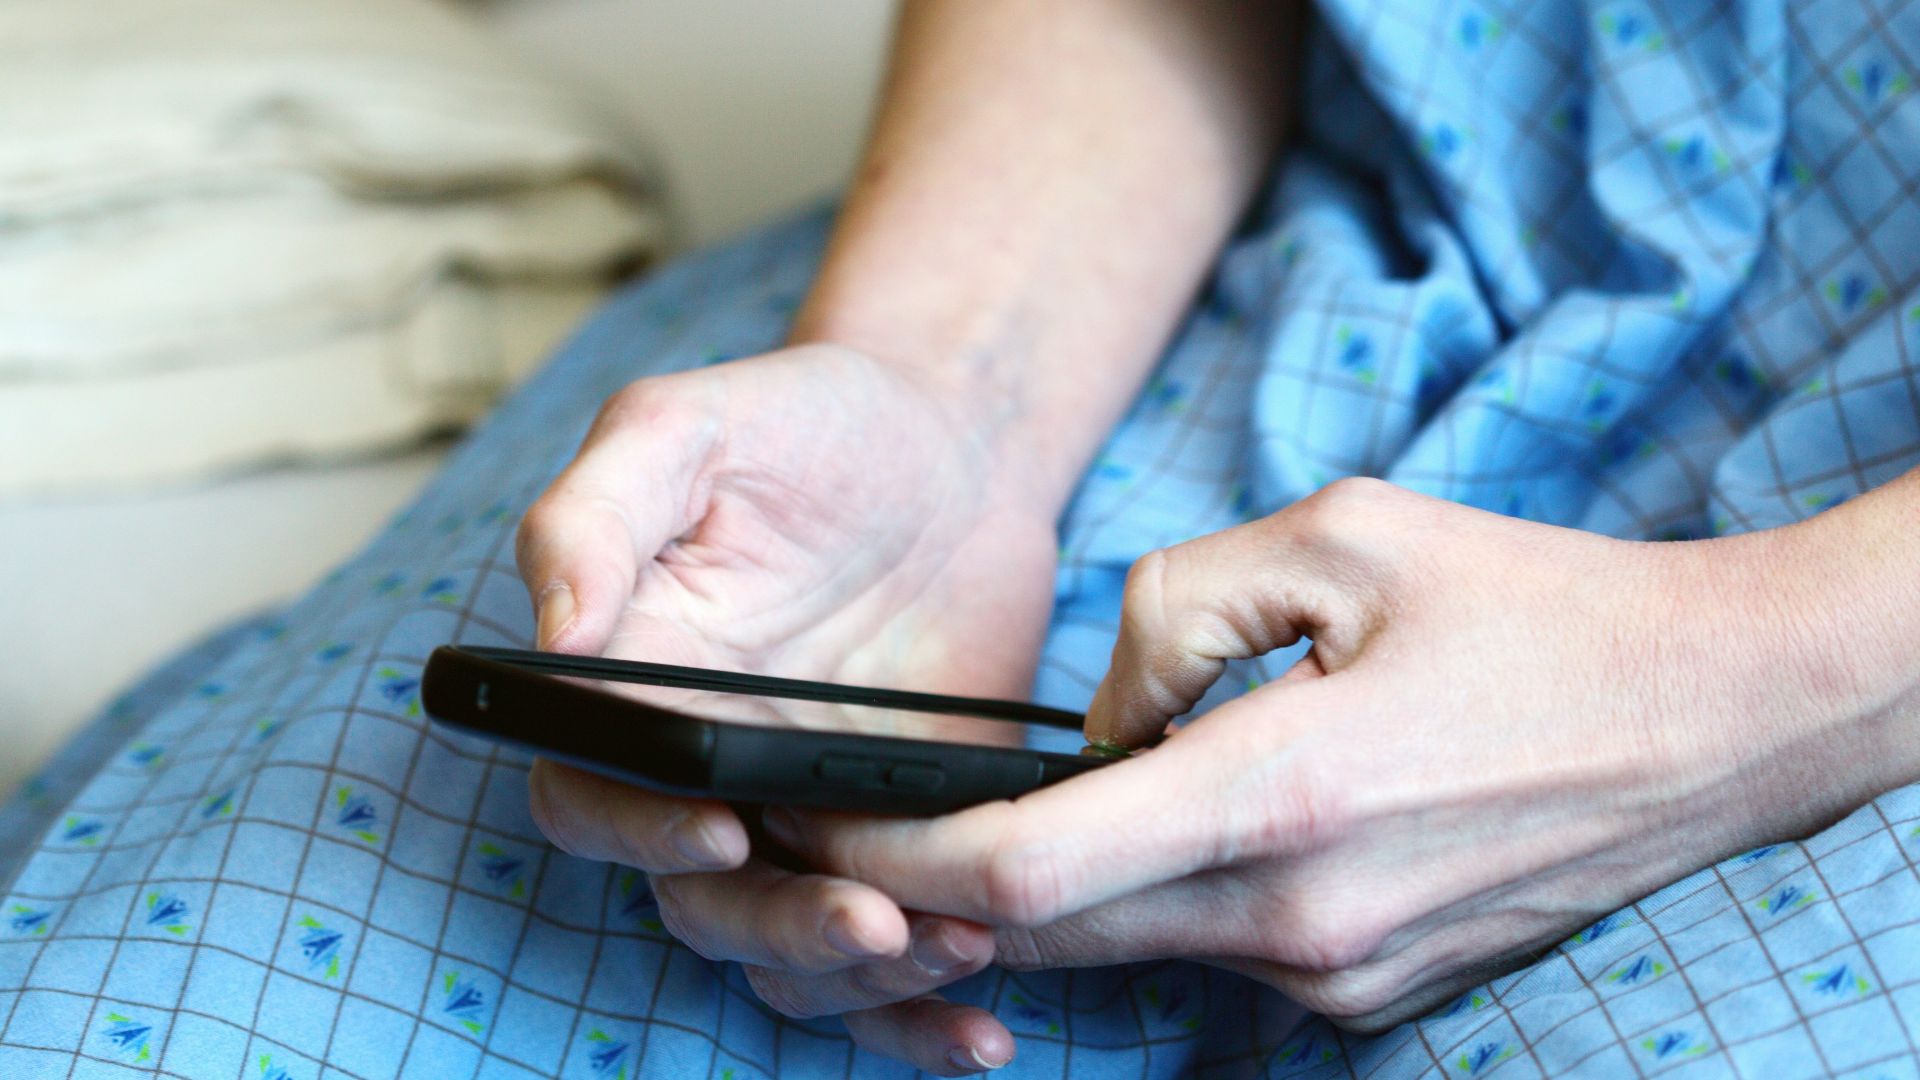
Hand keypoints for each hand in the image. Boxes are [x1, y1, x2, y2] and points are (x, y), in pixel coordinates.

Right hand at [517, 344, 1061, 1072]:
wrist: (952, 443)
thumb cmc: (808, 421)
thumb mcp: (688, 425)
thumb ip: (596, 513)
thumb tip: (551, 637)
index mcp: (632, 685)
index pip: (592, 794)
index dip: (639, 831)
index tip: (723, 830)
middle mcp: (704, 770)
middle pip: (701, 903)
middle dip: (782, 932)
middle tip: (874, 926)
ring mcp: (803, 813)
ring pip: (793, 952)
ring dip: (865, 983)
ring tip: (960, 952)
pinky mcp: (897, 836)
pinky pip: (888, 947)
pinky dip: (924, 1006)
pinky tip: (986, 1027)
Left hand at [759, 476, 1917, 1047]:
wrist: (1716, 719)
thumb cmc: (1536, 606)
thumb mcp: (1341, 535)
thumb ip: (1173, 613)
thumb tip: (1100, 722)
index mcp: (1286, 794)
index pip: (1031, 874)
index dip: (899, 866)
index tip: (817, 833)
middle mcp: (1303, 918)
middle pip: (1055, 935)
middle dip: (942, 894)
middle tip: (865, 828)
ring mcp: (1341, 974)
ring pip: (1132, 945)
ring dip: (1058, 891)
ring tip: (1023, 806)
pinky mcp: (1371, 992)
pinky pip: (1216, 951)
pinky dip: (1157, 898)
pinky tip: (1173, 822)